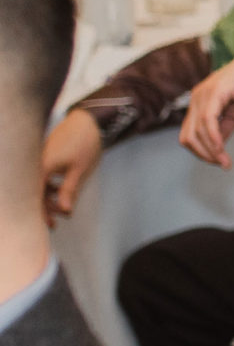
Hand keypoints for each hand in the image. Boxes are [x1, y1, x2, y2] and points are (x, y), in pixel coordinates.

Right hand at [40, 109, 103, 223]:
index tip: (50, 225)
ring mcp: (37, 159)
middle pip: (33, 191)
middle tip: (61, 218)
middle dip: (46, 206)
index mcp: (42, 167)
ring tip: (64, 207)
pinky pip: (40, 175)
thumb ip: (69, 190)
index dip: (41, 212)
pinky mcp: (43, 156)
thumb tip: (65, 211)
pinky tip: (60, 191)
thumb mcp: (80, 170)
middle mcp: (34, 163)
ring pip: (37, 183)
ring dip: (49, 196)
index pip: (35, 195)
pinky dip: (49, 185)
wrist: (88, 121)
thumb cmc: (85, 144)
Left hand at [178, 47, 233, 168]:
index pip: (190, 134)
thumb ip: (224, 130)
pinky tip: (222, 149)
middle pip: (188, 136)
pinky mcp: (214, 92)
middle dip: (204, 155)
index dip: (202, 152)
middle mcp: (197, 98)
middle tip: (222, 164)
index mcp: (200, 103)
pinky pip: (207, 121)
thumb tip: (216, 149)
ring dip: (211, 151)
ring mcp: (203, 94)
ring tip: (225, 161)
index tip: (220, 162)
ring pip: (198, 132)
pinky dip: (213, 139)